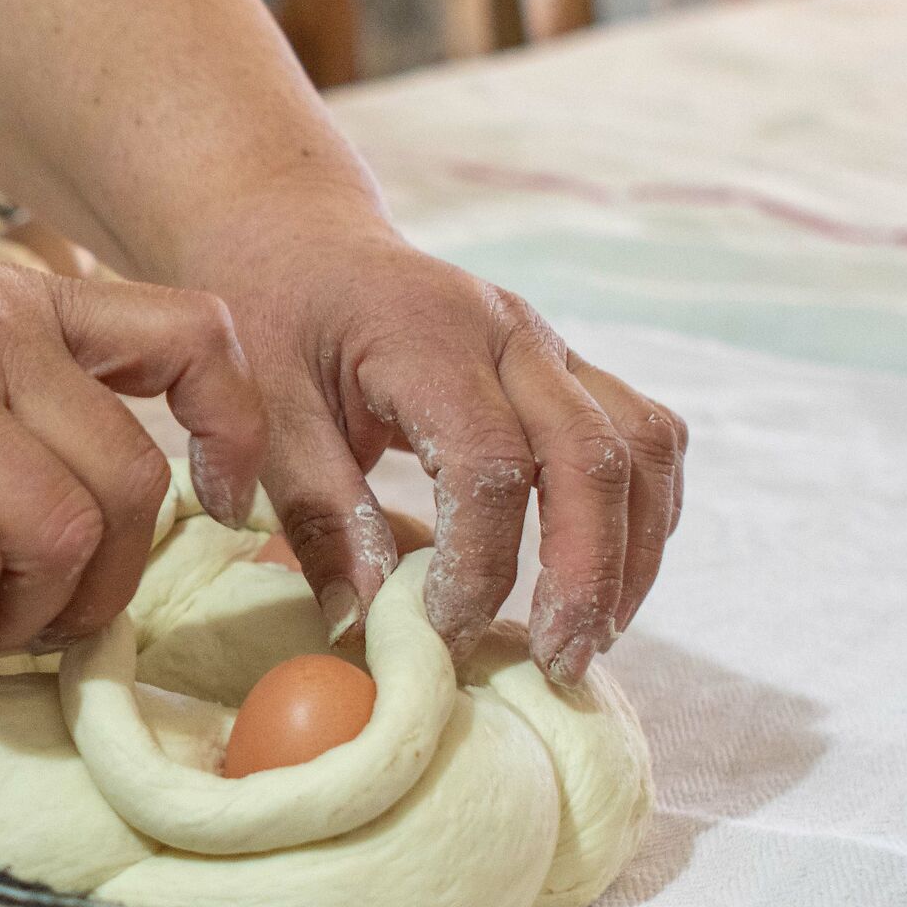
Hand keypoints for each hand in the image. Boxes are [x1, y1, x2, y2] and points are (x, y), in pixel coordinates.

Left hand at [180, 193, 684, 684]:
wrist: (299, 243)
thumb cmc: (272, 321)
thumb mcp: (264, 412)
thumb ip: (316, 512)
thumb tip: (361, 624)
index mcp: (430, 336)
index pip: (491, 462)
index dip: (481, 562)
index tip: (447, 634)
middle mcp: (512, 334)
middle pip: (596, 454)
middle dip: (588, 573)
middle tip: (557, 663)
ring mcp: (551, 347)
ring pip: (643, 445)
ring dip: (632, 551)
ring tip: (589, 638)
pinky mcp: (567, 370)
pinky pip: (643, 438)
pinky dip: (640, 515)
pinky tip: (605, 583)